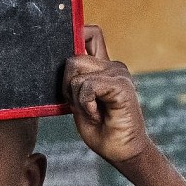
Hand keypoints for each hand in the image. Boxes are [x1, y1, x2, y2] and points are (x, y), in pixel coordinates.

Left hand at [63, 25, 150, 164]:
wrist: (121, 151)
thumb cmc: (101, 130)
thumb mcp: (79, 101)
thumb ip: (74, 81)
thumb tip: (64, 63)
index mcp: (103, 67)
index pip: (89, 33)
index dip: (75, 36)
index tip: (69, 67)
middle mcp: (112, 66)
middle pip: (72, 58)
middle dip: (67, 86)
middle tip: (83, 106)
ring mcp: (119, 73)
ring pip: (76, 72)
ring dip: (77, 99)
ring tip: (93, 112)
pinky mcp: (121, 85)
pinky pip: (87, 86)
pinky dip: (86, 105)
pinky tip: (98, 114)